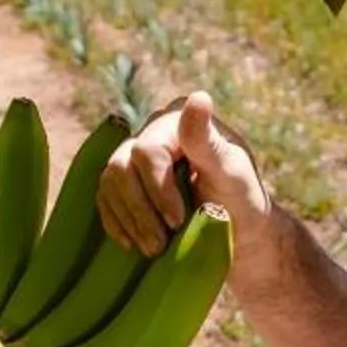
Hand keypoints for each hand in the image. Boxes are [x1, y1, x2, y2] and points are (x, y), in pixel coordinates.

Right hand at [100, 91, 268, 258]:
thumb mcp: (231, 172)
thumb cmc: (242, 201)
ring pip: (109, 183)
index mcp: (177, 121)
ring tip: (153, 249)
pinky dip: (116, 223)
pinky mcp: (125, 184)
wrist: (239, 232)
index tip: (178, 221)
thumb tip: (198, 97)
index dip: (157, 189)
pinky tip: (132, 245)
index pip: (148, 152)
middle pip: (122, 167)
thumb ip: (207, 140)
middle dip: (140, 209)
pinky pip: (104, 198)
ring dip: (128, 220)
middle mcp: (151, 133)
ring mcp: (134, 158)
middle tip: (160, 245)